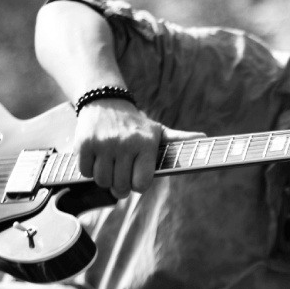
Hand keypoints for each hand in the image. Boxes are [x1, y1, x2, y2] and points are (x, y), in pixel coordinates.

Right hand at [74, 100, 203, 198]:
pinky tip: (97, 158)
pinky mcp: (85, 143)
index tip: (137, 178)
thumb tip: (204, 138)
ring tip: (110, 166)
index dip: (138, 185)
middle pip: (121, 186)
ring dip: (105, 179)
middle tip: (121, 175)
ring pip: (102, 181)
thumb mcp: (158, 131)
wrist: (105, 101)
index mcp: (145, 144)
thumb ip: (179, 139)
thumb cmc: (135, 124)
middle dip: (121, 186)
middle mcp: (125, 144)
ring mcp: (104, 144)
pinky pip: (85, 172)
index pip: (141, 184)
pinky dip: (88, 170)